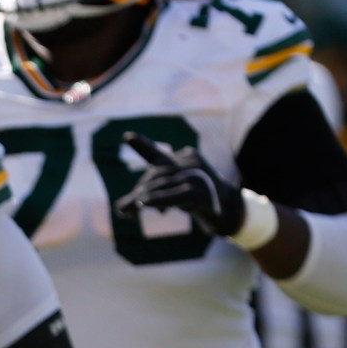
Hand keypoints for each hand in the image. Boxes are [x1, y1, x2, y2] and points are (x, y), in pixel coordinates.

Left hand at [115, 136, 245, 236]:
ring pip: (164, 185)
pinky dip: (159, 199)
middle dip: (138, 192)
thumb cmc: (197, 200)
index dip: (141, 144)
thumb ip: (150, 196)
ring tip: (127, 211)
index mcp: (182, 159)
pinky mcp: (202, 193)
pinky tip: (143, 203)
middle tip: (122, 209)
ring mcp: (198, 176)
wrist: (228, 210)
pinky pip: (177, 195)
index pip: (157, 153)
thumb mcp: (174, 193)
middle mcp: (189, 163)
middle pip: (156, 175)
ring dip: (143, 199)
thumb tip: (119, 208)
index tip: (126, 137)